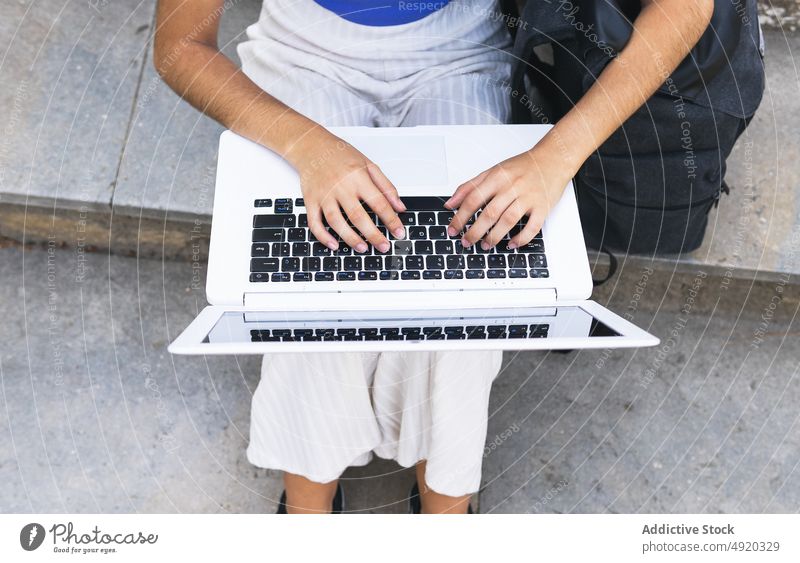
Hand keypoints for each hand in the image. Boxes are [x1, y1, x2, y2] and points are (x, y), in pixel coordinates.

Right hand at [288, 131, 405, 252]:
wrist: (312, 146)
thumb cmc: (341, 156)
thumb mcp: (369, 165)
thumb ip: (386, 186)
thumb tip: (400, 207)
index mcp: (358, 177)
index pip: (378, 202)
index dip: (391, 220)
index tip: (399, 232)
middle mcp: (341, 187)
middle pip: (358, 216)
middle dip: (373, 234)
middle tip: (384, 247)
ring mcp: (324, 195)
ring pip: (336, 221)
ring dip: (350, 238)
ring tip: (363, 248)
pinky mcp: (310, 201)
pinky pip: (314, 222)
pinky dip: (323, 236)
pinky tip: (334, 245)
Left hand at [445, 147, 573, 249]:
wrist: (553, 159)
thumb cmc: (522, 167)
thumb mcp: (492, 171)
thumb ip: (470, 186)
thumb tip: (450, 203)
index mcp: (497, 177)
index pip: (473, 199)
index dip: (460, 216)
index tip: (453, 229)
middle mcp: (512, 186)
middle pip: (489, 212)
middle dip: (474, 231)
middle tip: (466, 242)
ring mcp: (528, 197)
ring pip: (508, 220)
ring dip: (494, 236)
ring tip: (485, 245)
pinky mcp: (543, 207)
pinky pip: (532, 227)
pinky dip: (521, 238)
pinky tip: (512, 244)